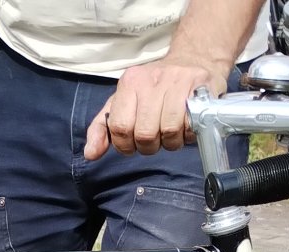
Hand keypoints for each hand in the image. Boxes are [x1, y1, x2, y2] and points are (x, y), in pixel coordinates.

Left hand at [85, 57, 228, 158]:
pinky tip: (185, 126)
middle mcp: (150, 79)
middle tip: (155, 139)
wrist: (190, 60)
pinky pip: (189, 124)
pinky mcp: (197, 84)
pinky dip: (187, 134)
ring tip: (171, 134)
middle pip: (145, 133)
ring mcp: (175, 79)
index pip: (120, 127)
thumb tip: (90, 154)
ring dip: (171, 142)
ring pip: (169, 131)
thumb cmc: (154, 89)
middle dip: (150, 146)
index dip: (126, 145)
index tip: (133, 144)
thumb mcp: (122, 104)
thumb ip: (102, 129)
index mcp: (129, 83)